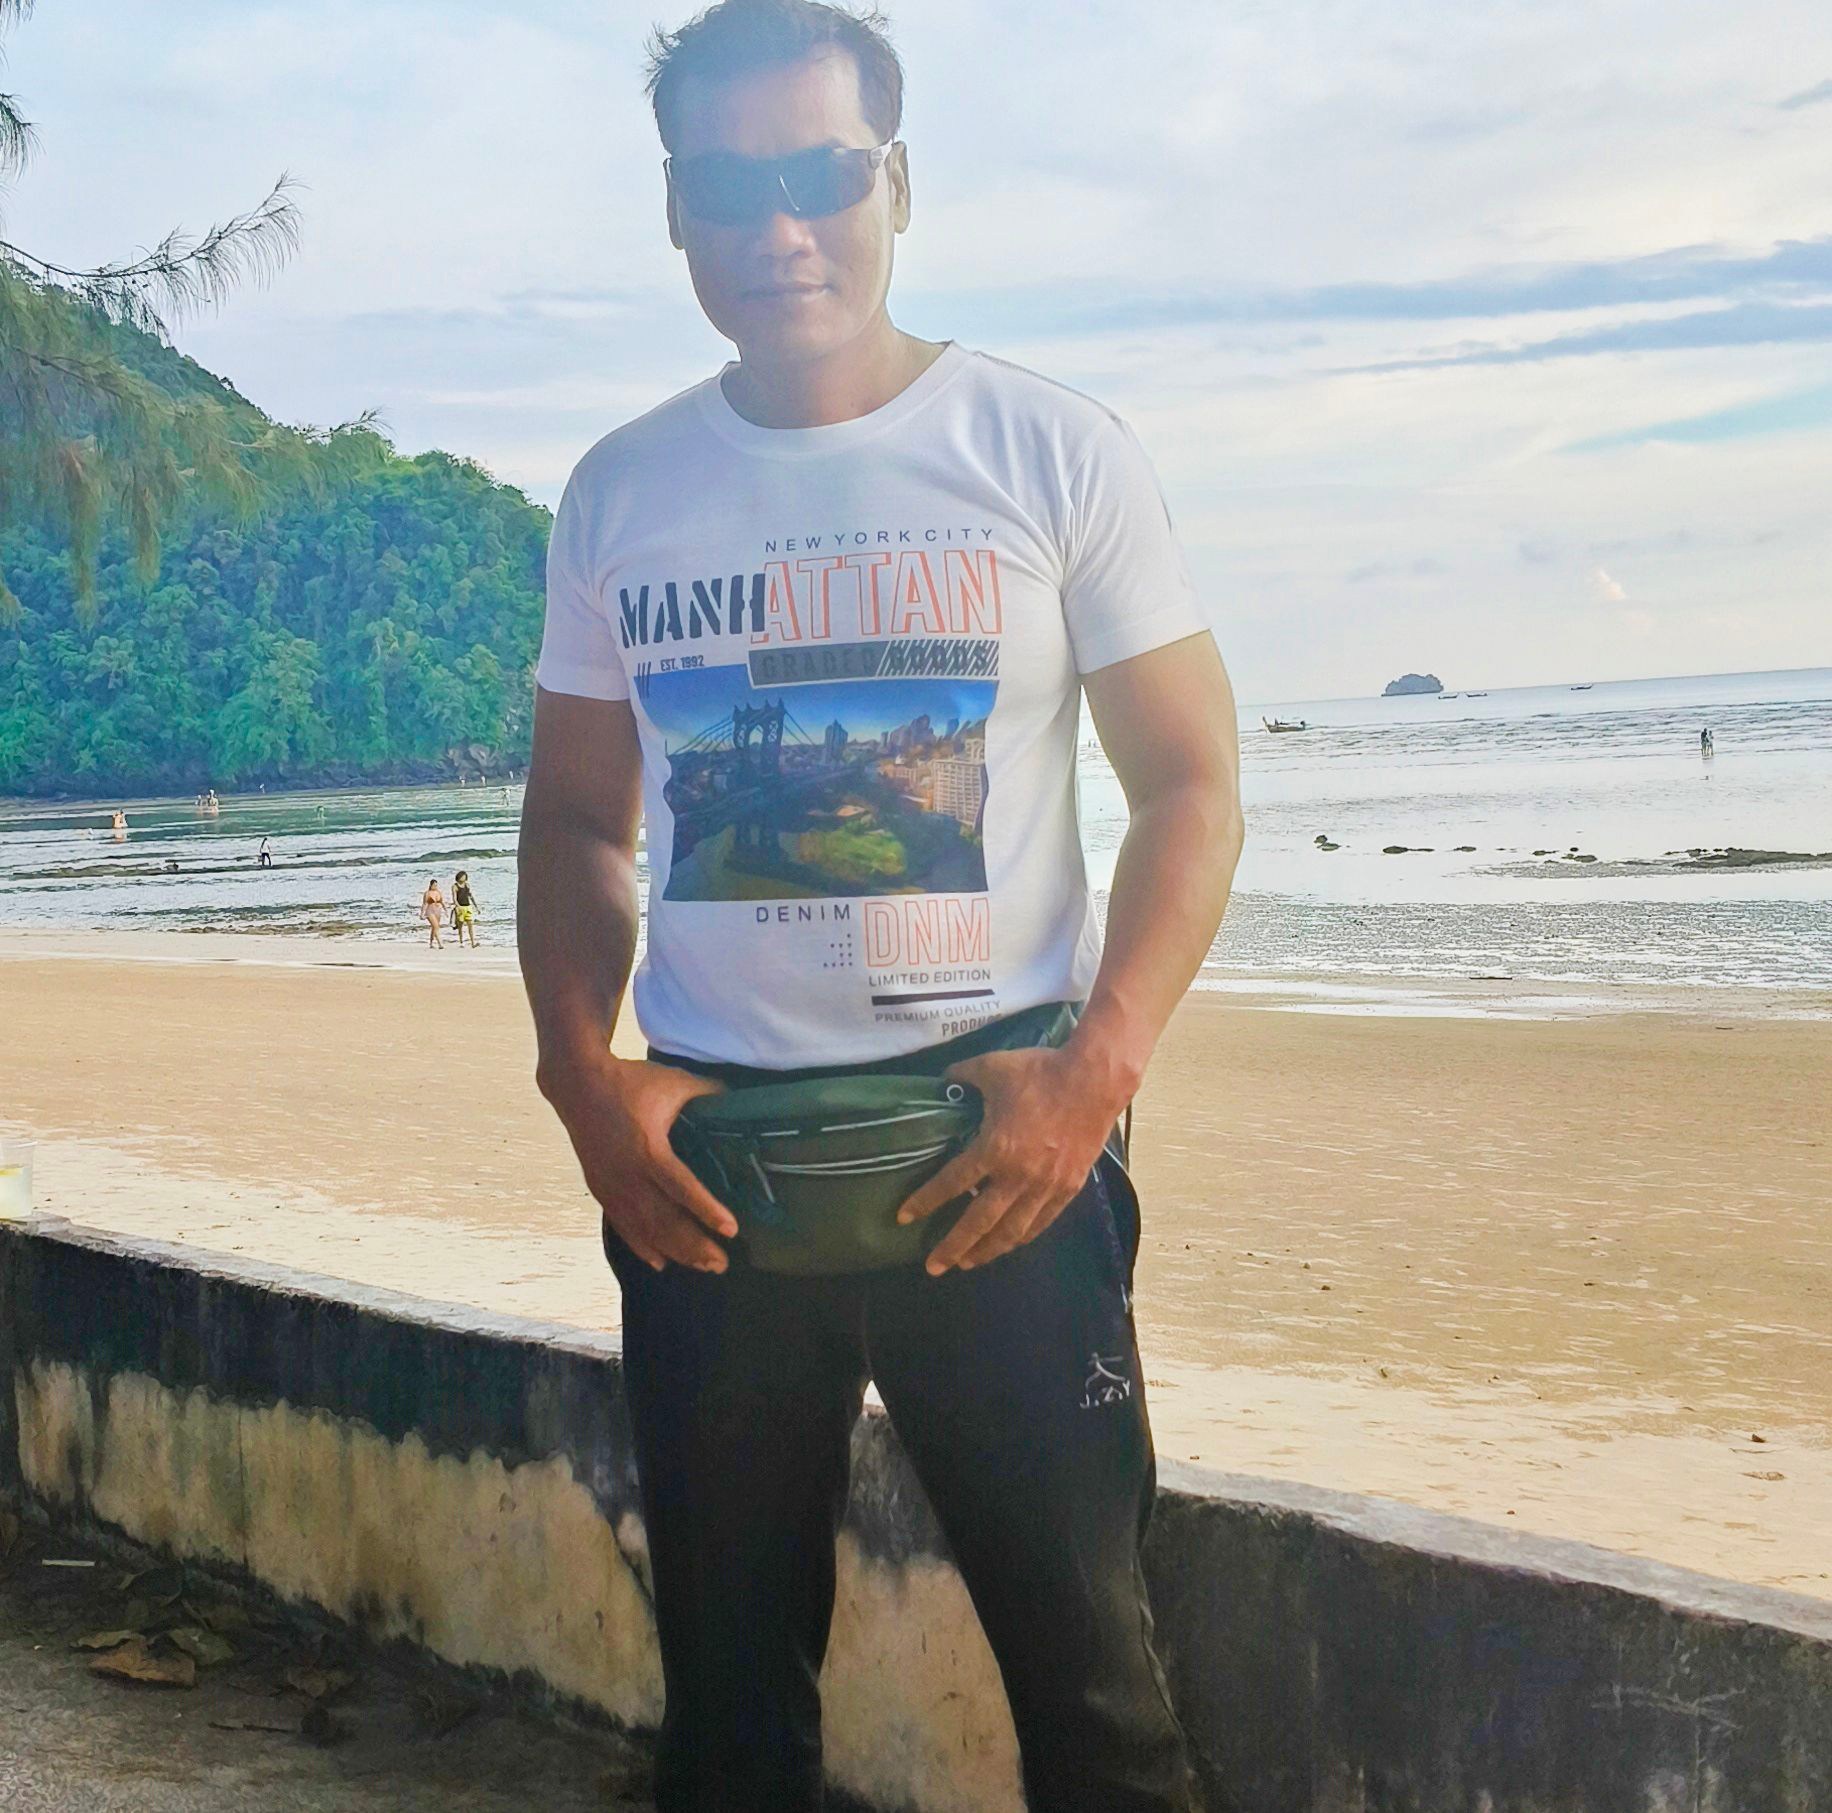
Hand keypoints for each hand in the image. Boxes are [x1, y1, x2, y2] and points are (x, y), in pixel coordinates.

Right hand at [539, 1050, 738, 1272]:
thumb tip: (742, 1100)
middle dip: (695, 1245)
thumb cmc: (630, 1082)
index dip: (706, 1210)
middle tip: (723, 1263)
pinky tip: (660, 1263)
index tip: (731, 1230)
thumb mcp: (673, 1081)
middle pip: (664, 1220)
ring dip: (675, 1251)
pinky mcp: (600, 1189)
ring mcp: (611, 1186)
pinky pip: (623, 1226)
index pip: (681, 1188)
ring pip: (645, 1229)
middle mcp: (628, 1174)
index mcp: (648, 1148)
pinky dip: (642, 1246)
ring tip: (704, 1266)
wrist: (577, 1084)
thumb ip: (709, 1092)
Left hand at [896, 1045, 1127, 1274]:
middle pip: (979, 1222)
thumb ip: (963, 1075)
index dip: (926, 1201)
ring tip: (966, 1264)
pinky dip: (1021, 1237)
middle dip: (953, 1247)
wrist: (1095, 1080)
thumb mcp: (993, 1066)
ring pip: (1011, 1231)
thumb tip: (944, 1078)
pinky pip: (1040, 1222)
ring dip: (986, 1251)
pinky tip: (1009, 1244)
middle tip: (933, 1267)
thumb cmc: (1041, 1072)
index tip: (904, 1217)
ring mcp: (1045, 1186)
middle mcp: (1018, 1176)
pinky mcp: (1068, 1188)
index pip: (953, 1183)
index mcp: (995, 1148)